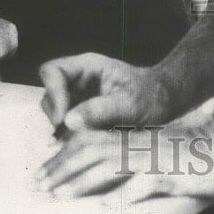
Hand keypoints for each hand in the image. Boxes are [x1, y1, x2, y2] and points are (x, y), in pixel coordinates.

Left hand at [36, 113, 213, 202]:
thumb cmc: (200, 151)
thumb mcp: (162, 150)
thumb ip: (138, 158)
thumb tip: (112, 179)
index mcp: (137, 138)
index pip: (92, 141)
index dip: (65, 156)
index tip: (44, 172)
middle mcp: (141, 144)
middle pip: (93, 150)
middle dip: (62, 168)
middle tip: (37, 185)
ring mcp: (156, 158)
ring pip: (111, 165)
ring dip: (82, 180)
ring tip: (58, 194)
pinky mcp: (173, 172)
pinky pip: (147, 182)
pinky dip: (127, 192)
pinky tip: (110, 204)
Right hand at [39, 52, 172, 131]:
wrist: (165, 105)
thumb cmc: (152, 96)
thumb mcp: (129, 103)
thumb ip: (99, 110)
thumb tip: (67, 121)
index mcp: (88, 66)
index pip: (52, 71)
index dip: (52, 94)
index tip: (62, 119)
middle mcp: (79, 80)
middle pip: (48, 94)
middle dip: (56, 116)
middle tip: (72, 136)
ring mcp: (78, 98)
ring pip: (54, 113)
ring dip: (62, 129)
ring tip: (83, 142)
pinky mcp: (82, 115)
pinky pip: (65, 126)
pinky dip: (70, 137)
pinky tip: (86, 146)